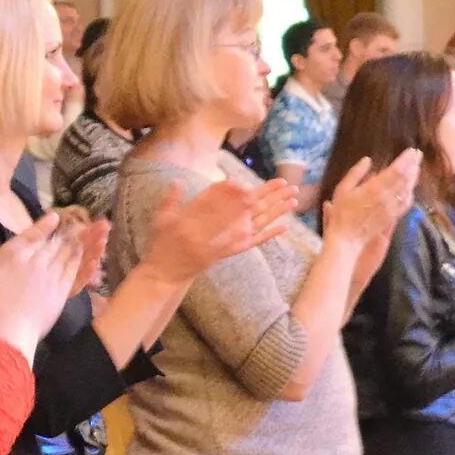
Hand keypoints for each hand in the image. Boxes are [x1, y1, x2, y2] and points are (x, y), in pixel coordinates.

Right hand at [0, 214, 87, 353]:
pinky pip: (71, 270)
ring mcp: (49, 275)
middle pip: (51, 244)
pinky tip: (82, 255)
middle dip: (63, 234)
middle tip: (75, 226)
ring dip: (73, 243)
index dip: (46, 227)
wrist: (9, 328)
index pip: (34, 237)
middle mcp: (34, 262)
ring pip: (64, 254)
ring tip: (82, 236)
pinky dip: (78, 260)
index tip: (55, 218)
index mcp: (15, 257)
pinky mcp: (60, 289)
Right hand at [141, 176, 294, 282]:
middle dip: (266, 195)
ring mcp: (223, 243)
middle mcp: (213, 232)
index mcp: (195, 220)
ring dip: (274, 211)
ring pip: (254, 224)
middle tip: (284, 183)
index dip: (233, 193)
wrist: (169, 272)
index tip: (246, 184)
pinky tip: (285, 226)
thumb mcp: (162, 220)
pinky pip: (253, 243)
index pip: (218, 202)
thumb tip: (179, 182)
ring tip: (292, 199)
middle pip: (244, 210)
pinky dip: (269, 234)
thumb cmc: (164, 244)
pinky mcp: (230, 252)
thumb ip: (171, 200)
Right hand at [321, 150, 419, 248]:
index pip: (397, 170)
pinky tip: (411, 188)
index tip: (412, 150)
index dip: (406, 159)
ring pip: (408, 190)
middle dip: (413, 165)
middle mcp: (387, 197)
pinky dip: (411, 193)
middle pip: (406, 178)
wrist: (348, 238)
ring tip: (416, 167)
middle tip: (418, 154)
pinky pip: (406, 203)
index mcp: (375, 188)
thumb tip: (368, 160)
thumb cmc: (342, 213)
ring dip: (414, 177)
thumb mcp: (342, 189)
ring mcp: (392, 208)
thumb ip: (356, 173)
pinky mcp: (393, 217)